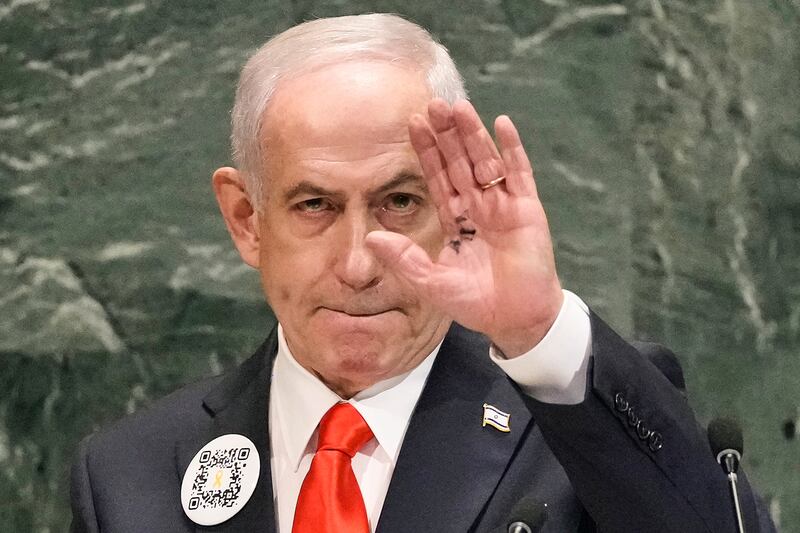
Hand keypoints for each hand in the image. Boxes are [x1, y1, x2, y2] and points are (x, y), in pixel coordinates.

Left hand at [365, 99, 562, 356]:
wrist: (517, 319)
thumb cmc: (476, 303)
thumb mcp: (432, 282)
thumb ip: (404, 259)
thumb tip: (370, 237)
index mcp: (455, 220)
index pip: (437, 177)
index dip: (426, 151)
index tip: (412, 123)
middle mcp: (478, 207)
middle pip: (460, 162)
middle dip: (447, 134)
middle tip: (432, 103)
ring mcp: (504, 205)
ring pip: (485, 161)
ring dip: (473, 134)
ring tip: (459, 106)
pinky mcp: (528, 209)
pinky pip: (519, 173)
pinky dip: (512, 148)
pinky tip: (501, 123)